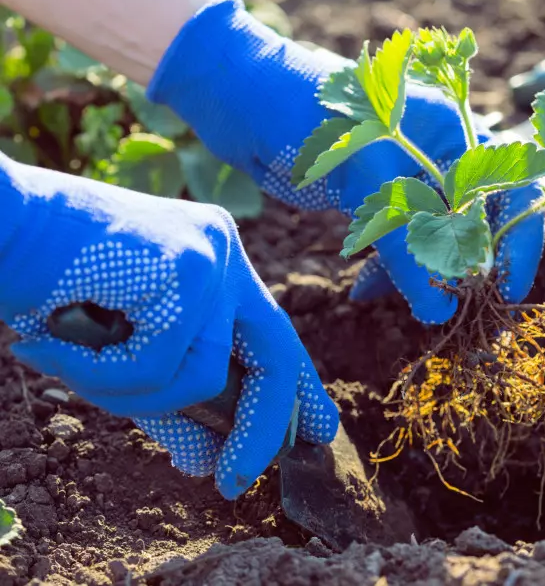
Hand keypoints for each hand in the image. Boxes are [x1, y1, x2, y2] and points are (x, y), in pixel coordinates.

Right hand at [0, 154, 337, 498]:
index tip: (314, 430)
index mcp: (213, 262)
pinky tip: (52, 349)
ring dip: (131, 396)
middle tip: (234, 481)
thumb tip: (205, 459)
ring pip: (202, 376)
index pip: (270, 335)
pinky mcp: (185, 267)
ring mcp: (210, 255)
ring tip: (69, 368)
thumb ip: (167, 396)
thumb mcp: (118, 350)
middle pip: (274, 353)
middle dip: (261, 426)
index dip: (295, 388)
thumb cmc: (42, 282)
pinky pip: (159, 366)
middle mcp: (223, 252)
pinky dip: (99, 375)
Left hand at [148, 0, 544, 324]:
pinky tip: (365, 295)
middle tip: (459, 310)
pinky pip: (396, 244)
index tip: (506, 291)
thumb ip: (403, 246)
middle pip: (476, 221)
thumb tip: (441, 311)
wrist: (239, 95)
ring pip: (434, 239)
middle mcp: (439, 155)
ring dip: (426, 276)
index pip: (511, 188)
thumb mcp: (363, 178)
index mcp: (455, 132)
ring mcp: (406, 178)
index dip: (519, 241)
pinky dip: (387, 271)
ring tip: (415, 309)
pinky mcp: (374, 199)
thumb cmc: (306, 113)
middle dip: (470, 268)